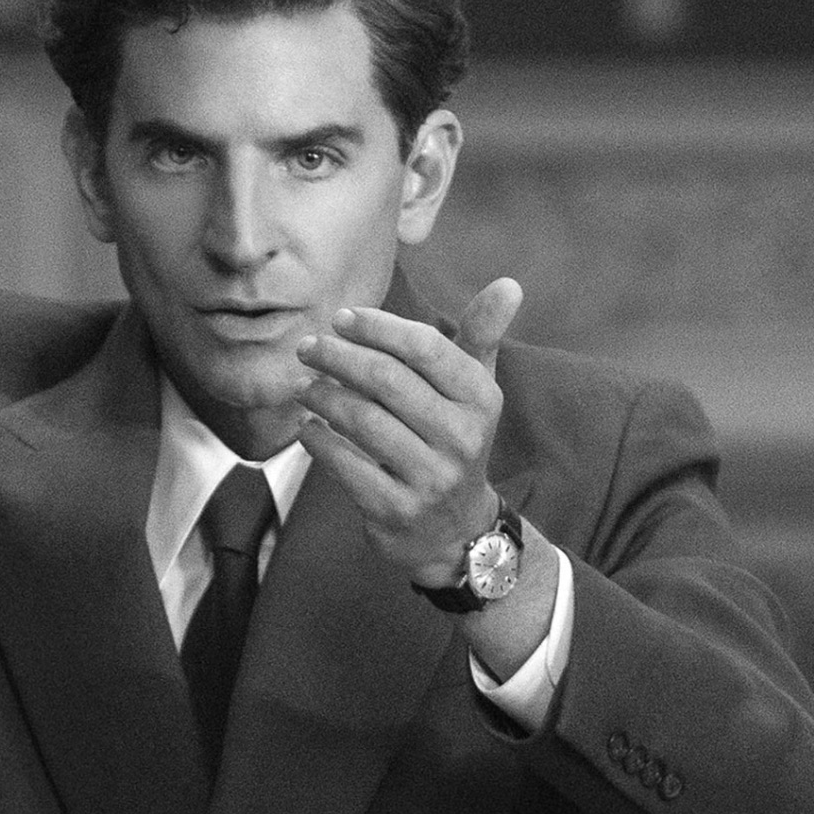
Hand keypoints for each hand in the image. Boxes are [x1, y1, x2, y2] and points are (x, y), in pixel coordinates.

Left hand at [292, 278, 524, 584]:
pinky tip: (306, 427)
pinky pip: (345, 465)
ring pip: (362, 420)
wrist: (453, 530)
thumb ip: (481, 336)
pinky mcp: (396, 508)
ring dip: (323, 396)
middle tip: (308, 347)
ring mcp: (430, 477)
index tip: (341, 318)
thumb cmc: (453, 440)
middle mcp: (461, 437)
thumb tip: (510, 283)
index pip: (424, 347)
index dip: (378, 327)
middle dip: (339, 357)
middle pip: (386, 380)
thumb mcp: (474, 391)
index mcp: (480, 399)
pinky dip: (318, 441)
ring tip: (304, 385)